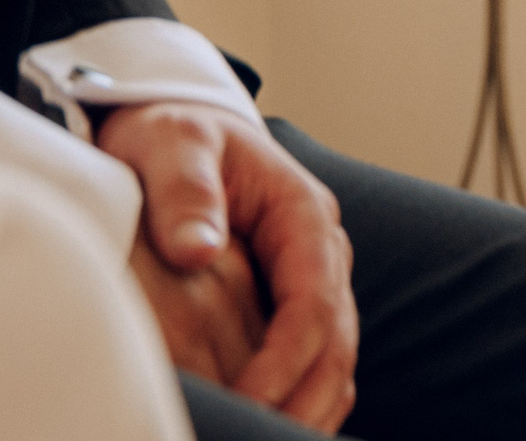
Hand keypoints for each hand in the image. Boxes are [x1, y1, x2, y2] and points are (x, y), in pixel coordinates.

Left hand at [97, 102, 358, 432]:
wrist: (179, 128)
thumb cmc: (178, 135)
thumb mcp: (174, 145)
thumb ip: (187, 191)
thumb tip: (198, 248)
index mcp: (302, 213)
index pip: (315, 300)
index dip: (288, 359)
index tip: (252, 401)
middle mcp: (319, 250)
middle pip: (337, 340)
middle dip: (306, 399)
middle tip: (263, 439)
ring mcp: (309, 276)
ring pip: (334, 355)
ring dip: (310, 405)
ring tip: (269, 439)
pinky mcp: (289, 298)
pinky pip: (314, 357)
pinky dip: (301, 396)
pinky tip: (271, 421)